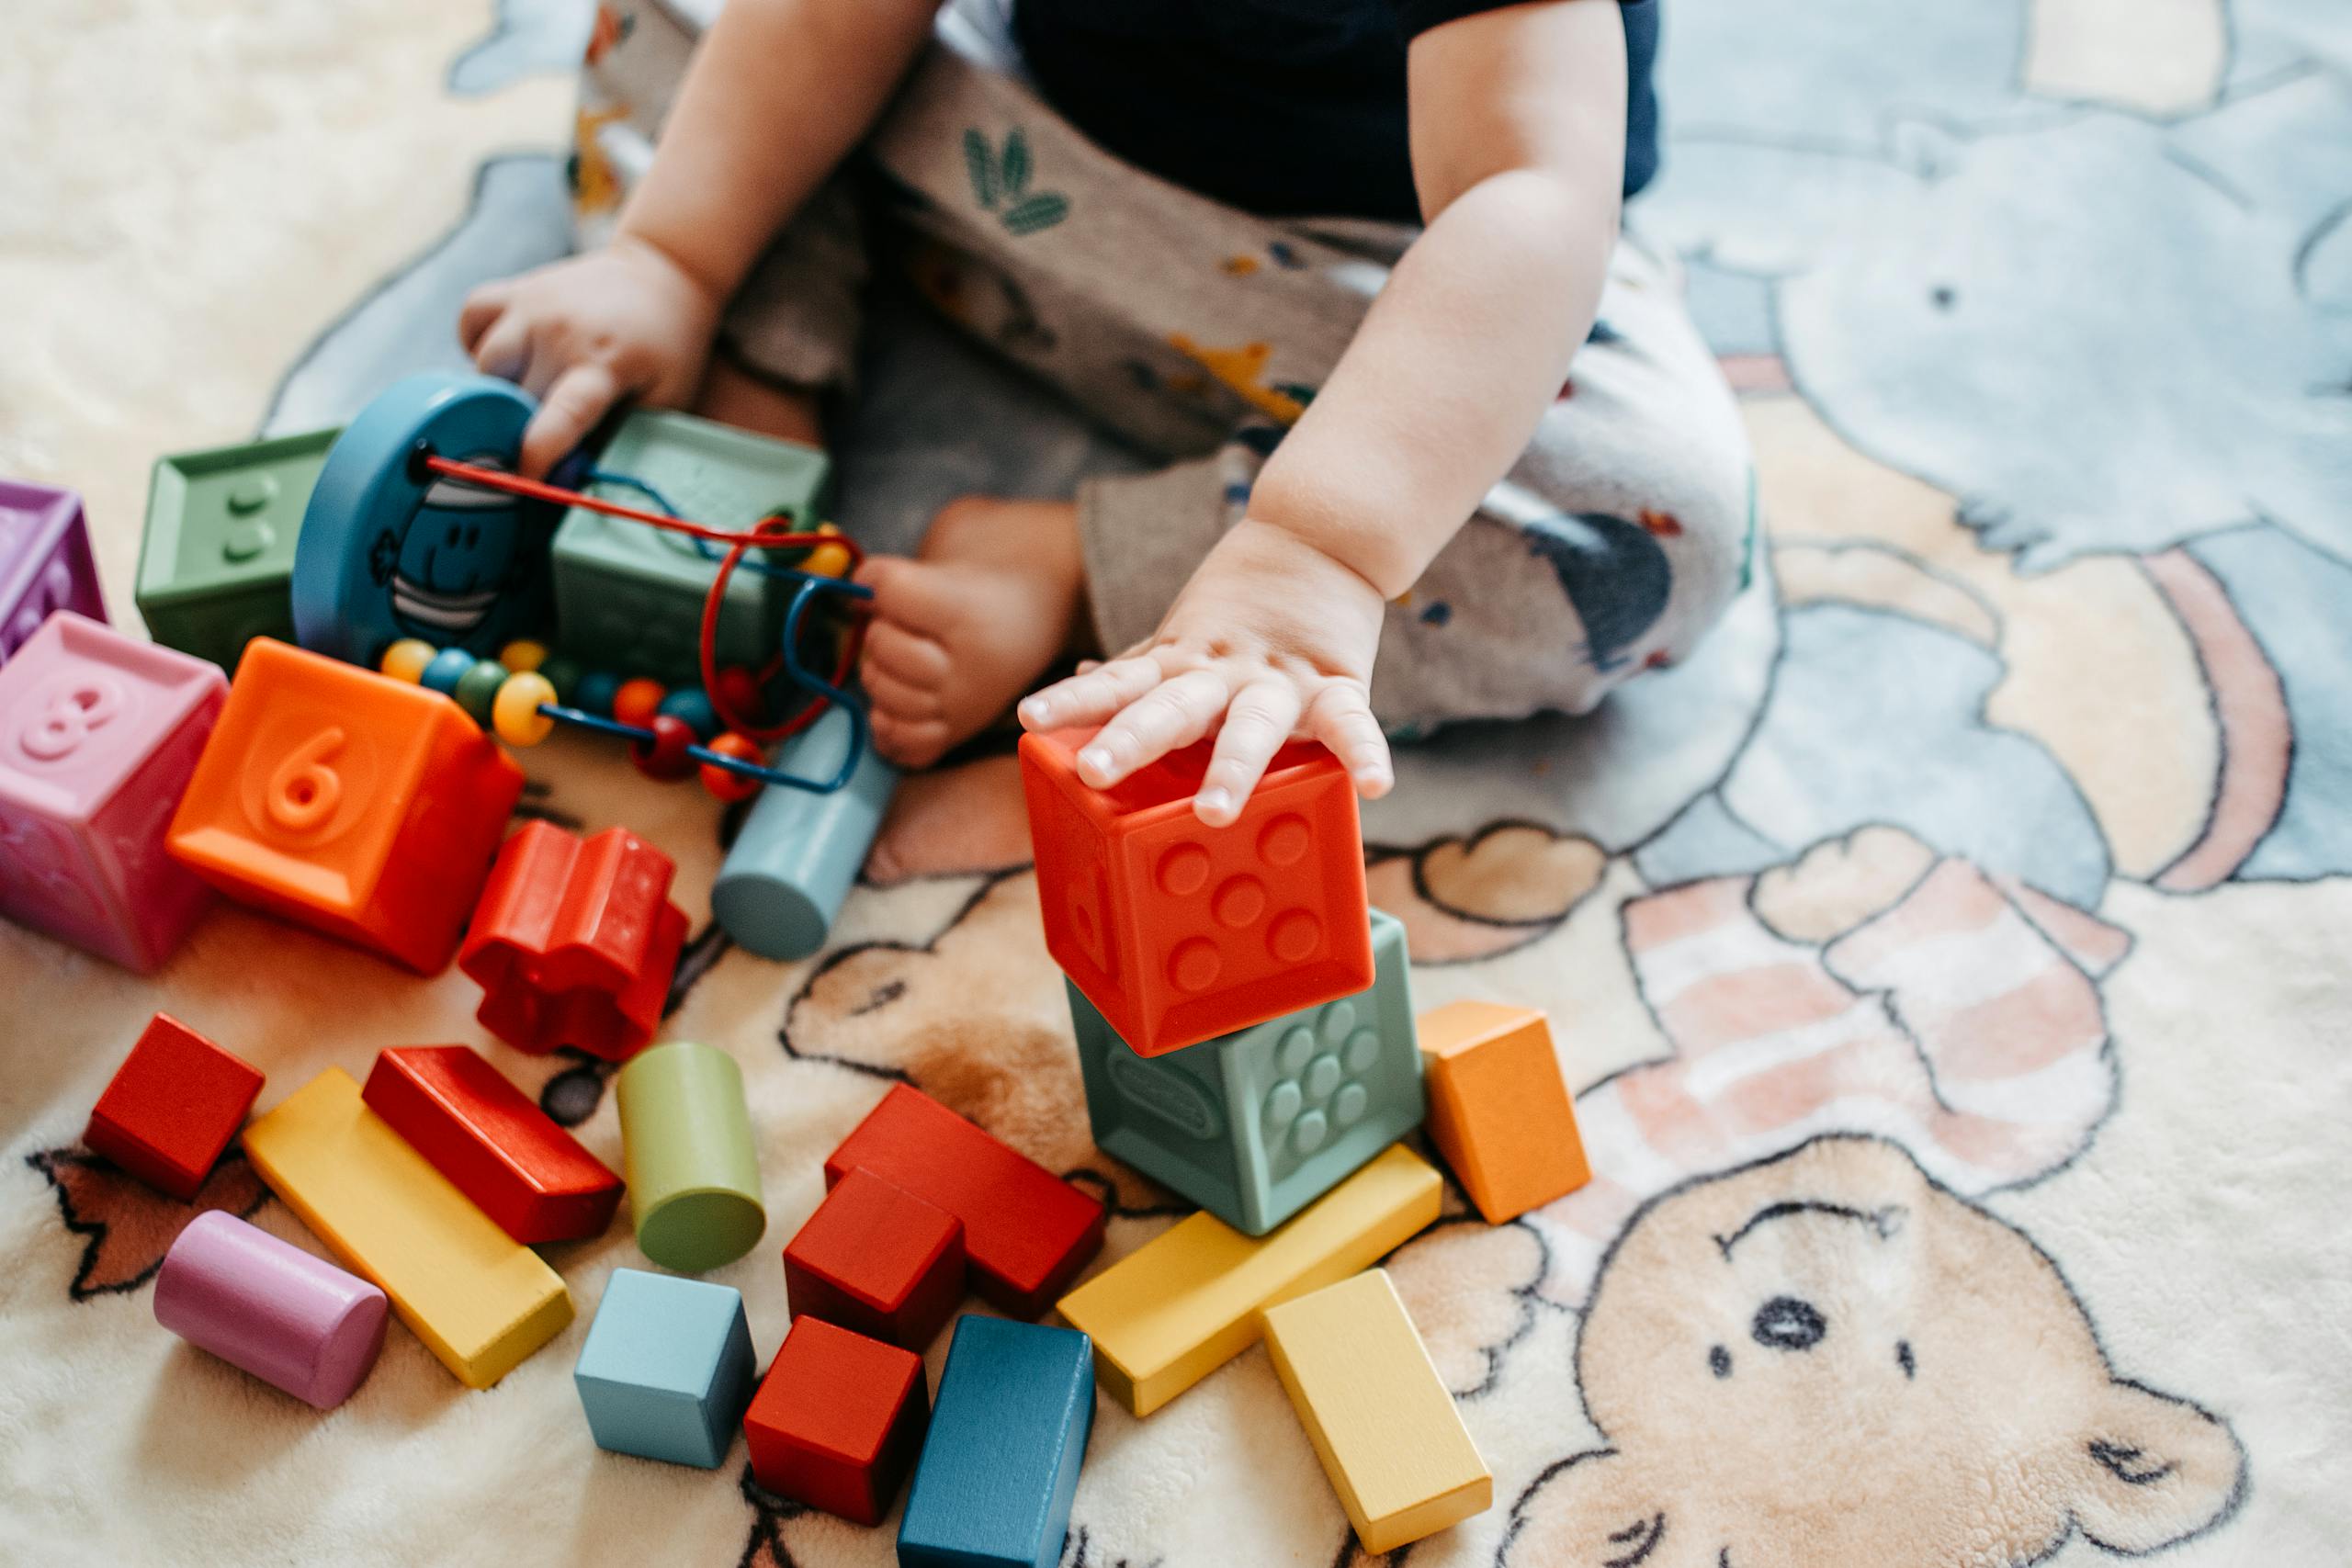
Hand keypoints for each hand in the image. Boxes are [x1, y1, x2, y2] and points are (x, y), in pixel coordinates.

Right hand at [458, 236, 720, 475]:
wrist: (663, 272)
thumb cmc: (666, 347)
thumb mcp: (664, 399)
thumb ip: (617, 437)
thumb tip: (566, 479)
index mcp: (604, 364)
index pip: (562, 415)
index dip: (538, 453)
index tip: (524, 481)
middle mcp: (560, 331)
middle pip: (514, 397)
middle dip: (520, 427)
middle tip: (540, 438)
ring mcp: (533, 305)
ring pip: (484, 364)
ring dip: (496, 389)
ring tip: (530, 394)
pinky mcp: (516, 288)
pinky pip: (471, 317)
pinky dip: (476, 342)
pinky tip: (508, 358)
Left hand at [1017, 517, 1393, 825]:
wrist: (1323, 536)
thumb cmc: (1247, 601)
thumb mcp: (1186, 632)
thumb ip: (1142, 664)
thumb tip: (1089, 677)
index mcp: (1182, 663)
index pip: (1118, 684)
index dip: (1074, 702)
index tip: (1032, 721)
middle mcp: (1222, 674)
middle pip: (1170, 708)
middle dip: (1132, 739)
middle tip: (1093, 769)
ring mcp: (1279, 681)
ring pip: (1251, 725)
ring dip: (1232, 766)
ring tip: (1215, 811)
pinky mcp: (1336, 684)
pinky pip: (1351, 724)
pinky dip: (1364, 753)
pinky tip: (1375, 787)